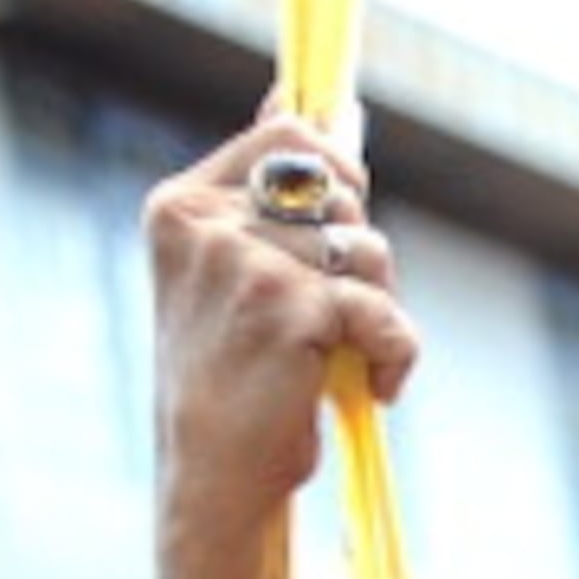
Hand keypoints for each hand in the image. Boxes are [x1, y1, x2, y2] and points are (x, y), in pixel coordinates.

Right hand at [143, 110, 419, 578]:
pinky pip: (382, 308)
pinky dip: (395, 352)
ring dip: (381, 303)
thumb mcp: (242, 271)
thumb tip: (327, 103)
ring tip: (349, 351)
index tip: (344, 220)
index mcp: (183, 205)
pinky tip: (375, 386)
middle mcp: (205, 224)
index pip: (286, 134)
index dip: (337, 171)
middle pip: (339, 188)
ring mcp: (244, 262)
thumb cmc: (236, 376)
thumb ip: (276, 191)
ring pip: (369, 247)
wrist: (216, 474)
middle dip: (363, 246)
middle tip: (345, 307)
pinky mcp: (289, 307)